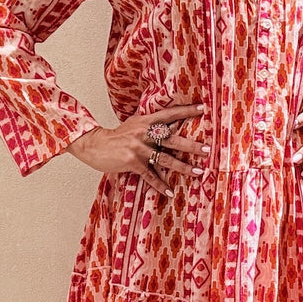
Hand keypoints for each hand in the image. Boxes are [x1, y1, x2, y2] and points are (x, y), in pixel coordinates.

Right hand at [66, 104, 207, 196]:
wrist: (94, 144)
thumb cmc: (116, 136)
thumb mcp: (134, 124)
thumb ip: (150, 125)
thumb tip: (168, 124)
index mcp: (146, 122)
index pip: (170, 114)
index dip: (186, 111)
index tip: (203, 109)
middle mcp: (144, 133)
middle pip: (173, 139)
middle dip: (191, 145)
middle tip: (207, 149)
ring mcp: (139, 148)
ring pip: (166, 159)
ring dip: (184, 167)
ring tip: (199, 172)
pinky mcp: (132, 162)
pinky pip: (150, 176)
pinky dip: (160, 185)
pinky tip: (170, 192)